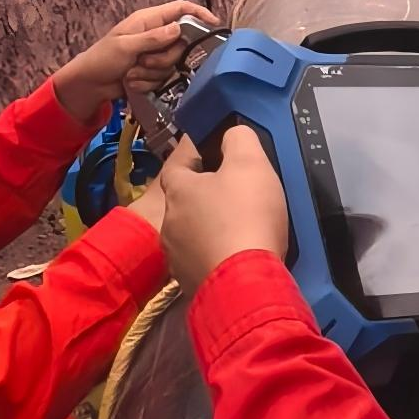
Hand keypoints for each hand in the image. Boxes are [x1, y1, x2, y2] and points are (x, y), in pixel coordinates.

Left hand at [52, 0, 219, 126]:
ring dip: (152, 73)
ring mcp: (155, 54)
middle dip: (163, 58)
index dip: (199, 14)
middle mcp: (156, 35)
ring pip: (172, 64)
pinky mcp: (153, 72)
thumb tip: (178, 29)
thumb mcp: (126, 47)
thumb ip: (153, 38)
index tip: (214, 24)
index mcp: (148, 20)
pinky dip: (147, 82)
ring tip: (132, 73)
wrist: (90, 84)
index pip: (180, 9)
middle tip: (143, 62)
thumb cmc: (102, 59)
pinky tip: (133, 82)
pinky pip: (163, 78)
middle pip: (180, 43)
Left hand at [156, 126, 290, 291]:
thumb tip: (232, 134)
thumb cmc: (245, 216)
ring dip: (210, 228)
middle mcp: (168, 222)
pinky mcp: (190, 283)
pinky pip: (202, 261)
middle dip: (206, 196)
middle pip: (185, 201)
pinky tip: (236, 256)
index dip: (196, 157)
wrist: (245, 284)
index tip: (215, 156)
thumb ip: (239, 139)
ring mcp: (176, 256)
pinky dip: (216, 256)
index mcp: (177, 189)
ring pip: (192, 233)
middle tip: (234, 194)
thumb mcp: (250, 163)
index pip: (177, 164)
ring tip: (239, 228)